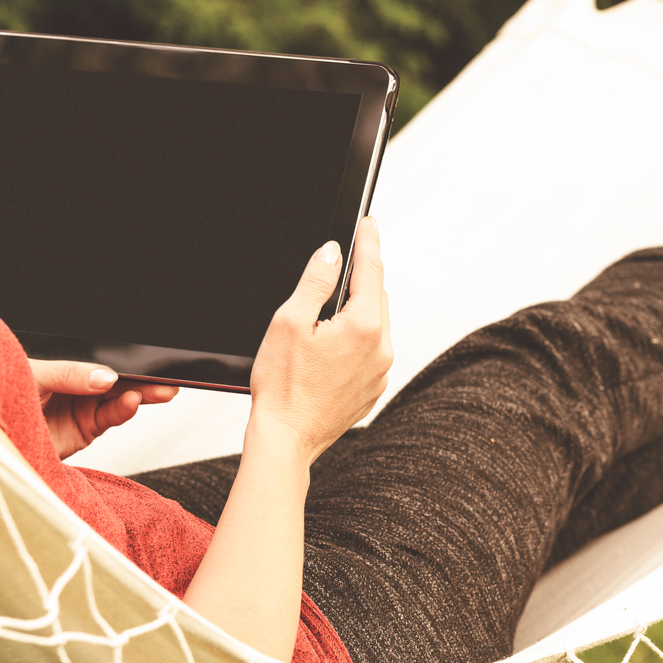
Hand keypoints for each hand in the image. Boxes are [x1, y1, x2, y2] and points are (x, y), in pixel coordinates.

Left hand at [28, 360, 177, 458]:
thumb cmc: (0, 395)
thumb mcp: (34, 375)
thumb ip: (70, 375)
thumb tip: (105, 376)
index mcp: (64, 367)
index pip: (100, 362)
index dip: (125, 362)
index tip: (148, 363)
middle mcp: (76, 386)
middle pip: (116, 380)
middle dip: (143, 379)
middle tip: (165, 380)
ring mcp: (81, 408)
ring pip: (119, 398)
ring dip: (140, 395)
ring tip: (157, 392)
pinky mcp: (83, 431)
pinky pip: (109, 418)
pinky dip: (123, 411)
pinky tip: (132, 402)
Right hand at [247, 216, 392, 462]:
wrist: (286, 439)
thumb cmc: (282, 387)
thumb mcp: (289, 321)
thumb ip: (315, 282)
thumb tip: (332, 254)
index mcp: (362, 326)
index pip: (371, 269)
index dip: (368, 241)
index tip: (368, 223)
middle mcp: (381, 349)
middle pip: (376, 296)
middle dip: (362, 277)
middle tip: (344, 261)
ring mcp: (380, 372)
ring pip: (375, 324)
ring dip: (358, 310)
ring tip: (328, 310)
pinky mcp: (372, 389)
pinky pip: (371, 351)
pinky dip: (357, 339)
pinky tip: (330, 346)